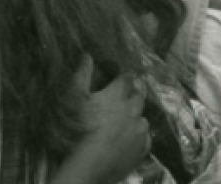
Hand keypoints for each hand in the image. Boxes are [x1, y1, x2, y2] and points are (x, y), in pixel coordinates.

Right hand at [52, 62, 150, 183]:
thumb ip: (82, 75)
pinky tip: (129, 138)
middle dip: (135, 91)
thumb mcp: (76, 98)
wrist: (90, 165)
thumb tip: (87, 55)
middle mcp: (134, 109)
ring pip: (143, 117)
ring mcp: (140, 130)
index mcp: (118, 95)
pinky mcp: (143, 149)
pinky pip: (145, 137)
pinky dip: (138, 135)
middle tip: (126, 93)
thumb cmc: (80, 128)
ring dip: (136, 115)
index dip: (125, 75)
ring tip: (126, 119)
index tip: (121, 75)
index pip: (127, 77)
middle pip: (139, 95)